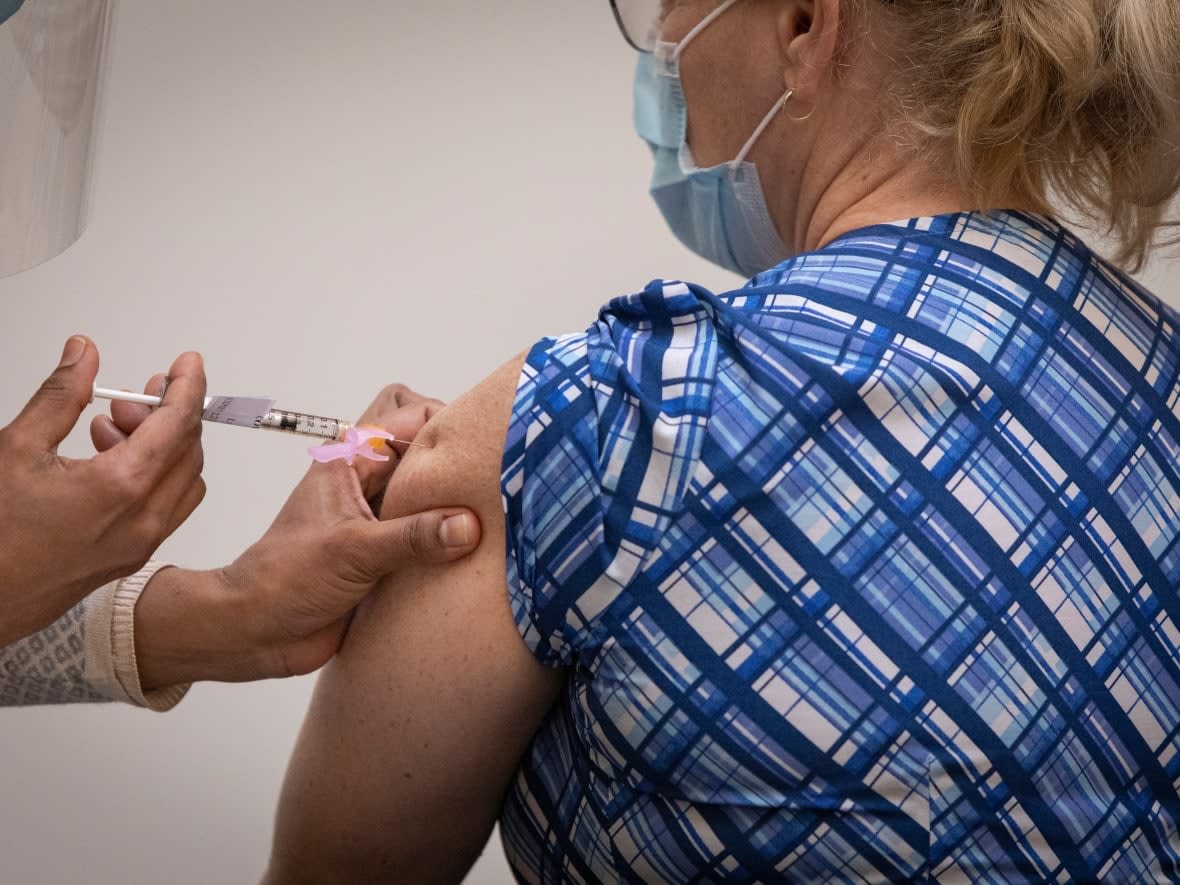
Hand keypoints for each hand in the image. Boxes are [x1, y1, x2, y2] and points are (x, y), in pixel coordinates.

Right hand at [0, 337, 205, 646]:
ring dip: (163, 446)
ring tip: (112, 427)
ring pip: (184, 481)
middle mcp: (142, 520)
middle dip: (169, 414)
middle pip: (188, 450)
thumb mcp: (18, 448)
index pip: (179, 423)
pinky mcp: (131, 559)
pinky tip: (111, 461)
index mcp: (120, 488)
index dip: (189, 385)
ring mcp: (140, 544)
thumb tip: (84, 355)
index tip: (188, 364)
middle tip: (133, 395)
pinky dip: (155, 476)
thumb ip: (61, 396)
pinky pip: (168, 508)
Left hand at [133, 385, 481, 687]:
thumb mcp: (352, 551)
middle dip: (457, 461)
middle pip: (427, 449)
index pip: (412, 415)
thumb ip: (412, 537)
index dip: (448, 423)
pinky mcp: (391, 553)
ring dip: (457, 506)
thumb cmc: (282, 579)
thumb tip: (468, 525)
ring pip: (433, 493)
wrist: (257, 632)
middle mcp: (370, 482)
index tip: (481, 450)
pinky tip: (475, 553)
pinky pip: (433, 534)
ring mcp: (382, 517)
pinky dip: (453, 540)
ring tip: (490, 520)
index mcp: (352, 460)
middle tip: (487, 485)